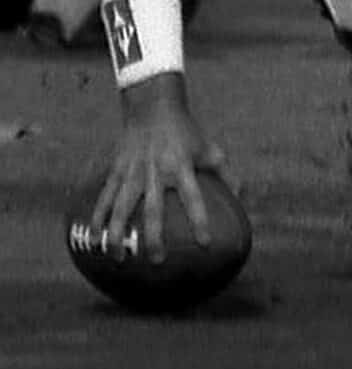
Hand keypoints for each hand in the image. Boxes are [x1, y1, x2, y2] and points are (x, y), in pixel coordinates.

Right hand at [89, 74, 228, 261]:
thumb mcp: (208, 148)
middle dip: (154, 237)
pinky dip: (98, 219)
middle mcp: (156, 171)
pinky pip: (105, 197)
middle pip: (153, 209)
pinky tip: (93, 240)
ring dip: (118, 234)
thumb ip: (224, 173)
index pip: (193, 198)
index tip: (204, 244)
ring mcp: (133, 171)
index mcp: (181, 166)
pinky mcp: (117, 170)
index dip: (199, 221)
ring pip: (122, 207)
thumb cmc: (185, 132)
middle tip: (157, 261)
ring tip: (118, 259)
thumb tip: (241, 197)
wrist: (153, 106)